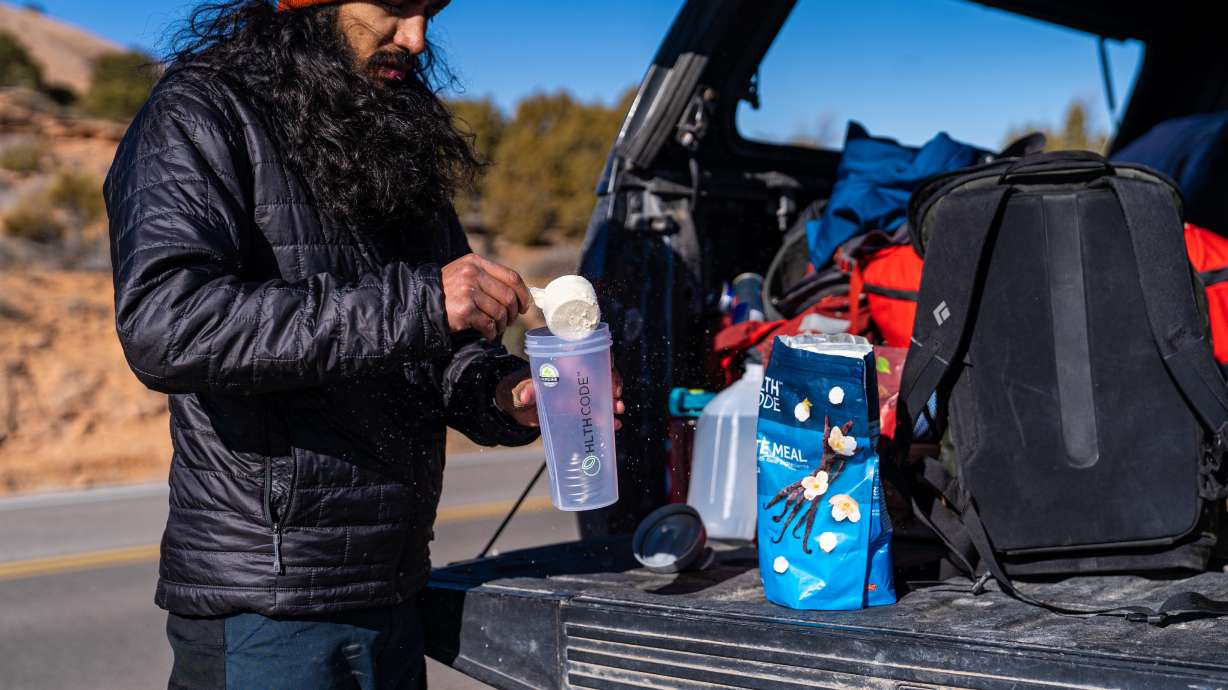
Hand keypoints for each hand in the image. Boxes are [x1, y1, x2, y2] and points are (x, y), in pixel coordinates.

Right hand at [441, 253, 530, 340]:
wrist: (421, 302)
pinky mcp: (464, 310)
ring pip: (500, 312)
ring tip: (497, 328)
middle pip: (508, 296)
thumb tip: (519, 294)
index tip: (524, 306)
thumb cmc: (448, 290)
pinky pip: (488, 324)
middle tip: (510, 320)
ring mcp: (468, 291)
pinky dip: (492, 332)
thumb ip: (488, 278)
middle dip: (513, 313)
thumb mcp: (466, 273)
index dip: (523, 294)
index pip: (511, 276)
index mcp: (476, 262)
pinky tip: (488, 334)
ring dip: (502, 324)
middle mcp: (472, 274)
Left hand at [496, 368, 625, 429]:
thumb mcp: (523, 387)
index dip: (606, 361)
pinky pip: (600, 411)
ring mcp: (582, 392)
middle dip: (614, 385)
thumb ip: (526, 389)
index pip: (593, 354)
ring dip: (614, 402)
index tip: (610, 372)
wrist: (519, 405)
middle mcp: (579, 375)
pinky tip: (614, 425)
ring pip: (605, 393)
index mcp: (568, 363)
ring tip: (616, 412)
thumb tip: (525, 396)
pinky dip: (608, 418)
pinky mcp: (581, 409)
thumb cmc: (522, 388)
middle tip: (616, 398)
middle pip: (605, 374)